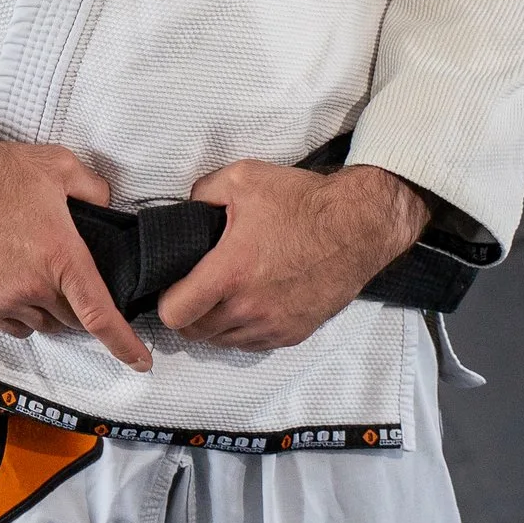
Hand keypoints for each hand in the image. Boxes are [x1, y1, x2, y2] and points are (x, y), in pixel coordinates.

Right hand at [0, 115, 150, 371]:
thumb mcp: (57, 164)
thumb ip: (94, 188)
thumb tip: (108, 206)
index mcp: (61, 256)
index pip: (100, 314)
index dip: (124, 344)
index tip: (140, 362)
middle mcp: (35, 286)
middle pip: (73, 319)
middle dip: (78, 303)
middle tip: (69, 273)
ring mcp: (5, 299)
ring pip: (44, 322)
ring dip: (48, 307)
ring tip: (35, 268)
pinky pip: (15, 324)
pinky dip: (23, 312)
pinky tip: (15, 282)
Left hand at [157, 161, 429, 350]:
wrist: (358, 226)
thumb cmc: (301, 201)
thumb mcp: (241, 178)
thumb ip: (201, 194)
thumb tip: (185, 210)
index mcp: (230, 272)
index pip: (175, 314)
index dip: (165, 300)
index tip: (171, 283)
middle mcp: (250, 308)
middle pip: (195, 332)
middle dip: (188, 312)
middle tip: (192, 286)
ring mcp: (273, 325)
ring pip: (223, 341)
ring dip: (214, 323)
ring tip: (219, 294)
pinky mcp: (294, 333)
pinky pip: (252, 344)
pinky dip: (242, 329)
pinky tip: (246, 302)